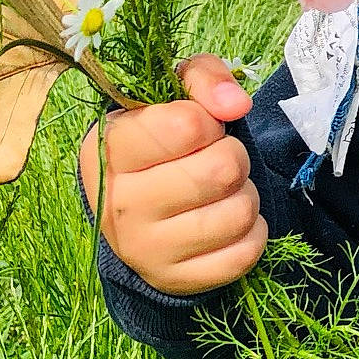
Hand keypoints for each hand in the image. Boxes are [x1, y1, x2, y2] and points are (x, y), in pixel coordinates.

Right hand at [78, 55, 266, 294]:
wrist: (136, 216)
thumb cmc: (159, 145)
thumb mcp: (170, 96)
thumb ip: (202, 78)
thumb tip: (235, 103)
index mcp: (106, 150)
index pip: (184, 126)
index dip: (208, 121)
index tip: (199, 128)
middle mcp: (118, 204)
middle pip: (221, 169)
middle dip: (234, 157)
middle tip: (219, 159)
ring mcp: (144, 249)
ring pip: (239, 212)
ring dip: (245, 194)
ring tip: (222, 190)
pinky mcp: (176, 280)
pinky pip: (246, 252)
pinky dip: (252, 231)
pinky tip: (227, 223)